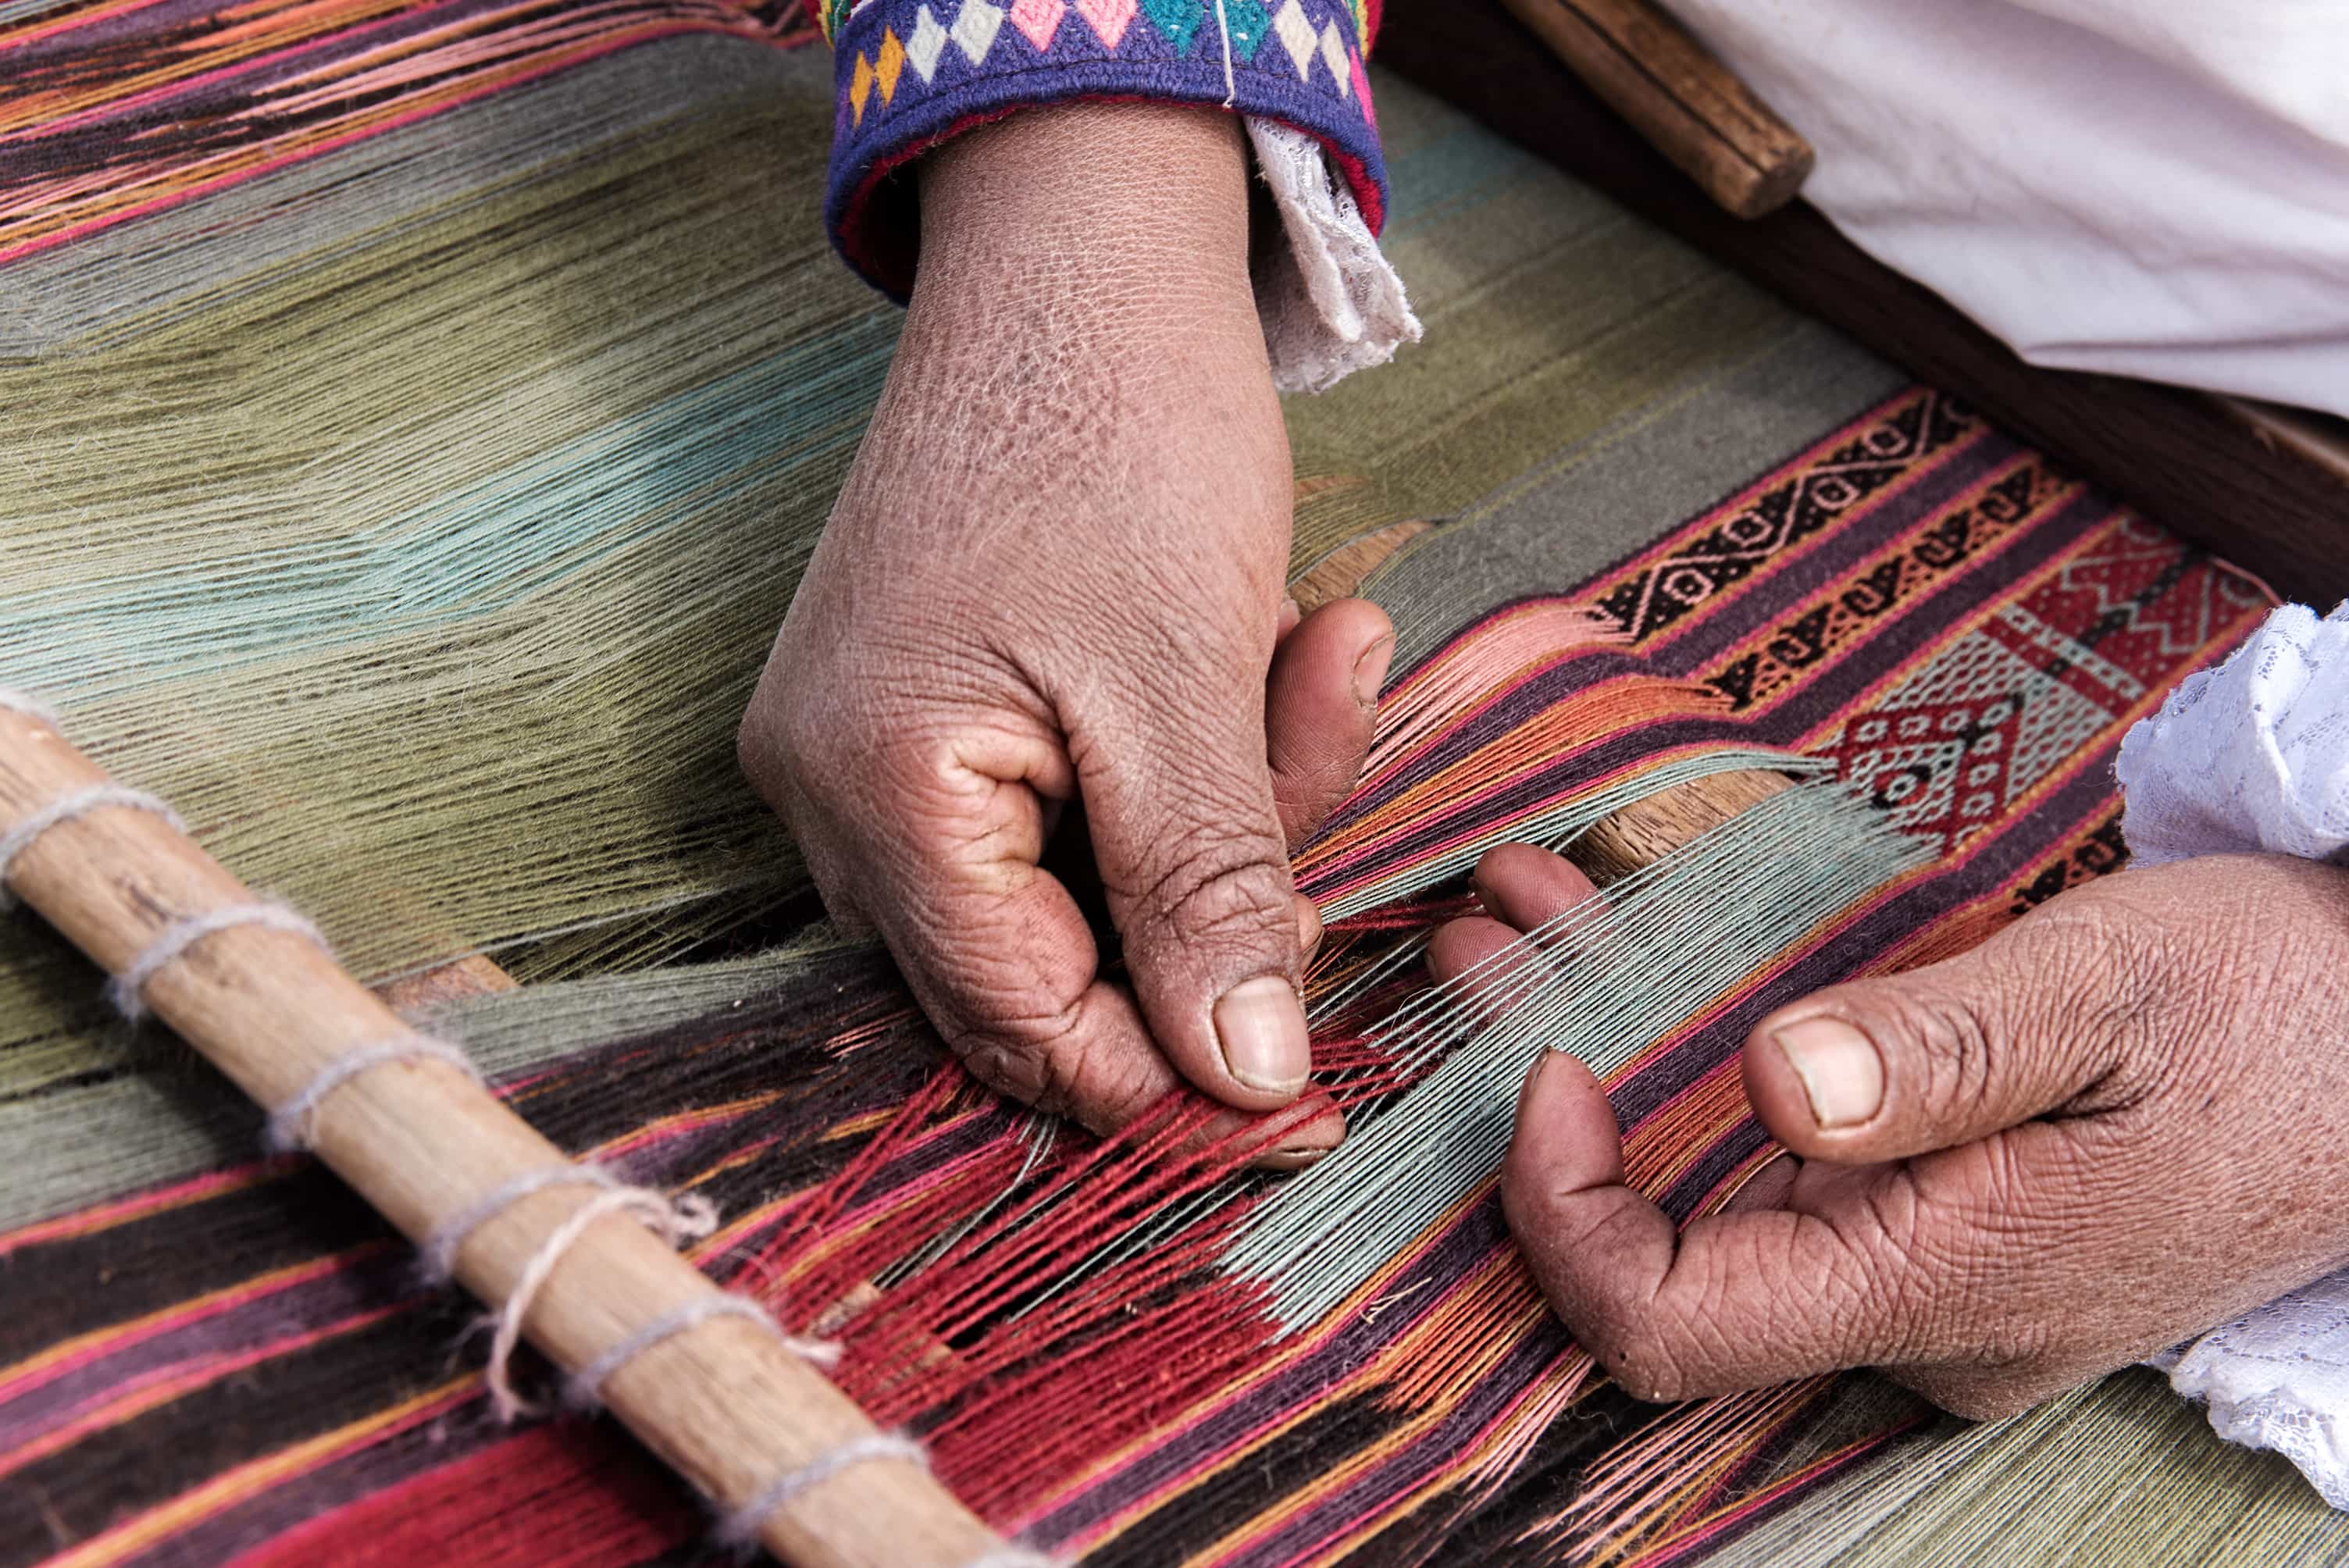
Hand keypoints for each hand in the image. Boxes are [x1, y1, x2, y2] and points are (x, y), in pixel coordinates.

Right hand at [740, 104, 1391, 1150]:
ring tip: (1319, 658)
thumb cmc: (1122, 428)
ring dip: (1220, 812)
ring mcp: (870, 749)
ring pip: (1075, 887)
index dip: (1173, 1075)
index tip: (1309, 1088)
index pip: (1025, 1027)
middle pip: (1052, 967)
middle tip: (1321, 766)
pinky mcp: (925, 707)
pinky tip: (1274, 643)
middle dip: (1218, 899)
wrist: (1075, 247)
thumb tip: (1248, 1085)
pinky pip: (1065, 804)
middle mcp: (835, 795)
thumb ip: (1209, 895)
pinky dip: (1181, 761)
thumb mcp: (1188, 681)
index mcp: (876, 794)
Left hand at [1432, 841, 2348, 1415]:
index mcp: (1945, 1286)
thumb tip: (1775, 1089)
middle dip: (1552, 1106)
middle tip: (1482, 945)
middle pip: (1663, 1258)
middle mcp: (1914, 1320)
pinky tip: (1642, 947)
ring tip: (1528, 911)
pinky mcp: (1938, 1226)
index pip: (1671, 1325)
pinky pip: (1776, 1169)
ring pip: (1708, 1200)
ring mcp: (1924, 1281)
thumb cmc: (2273, 1009)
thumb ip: (1939, 1050)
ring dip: (1610, 1057)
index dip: (1566, 1212)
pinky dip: (1690, 1063)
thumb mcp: (2110, 989)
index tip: (1545, 1060)